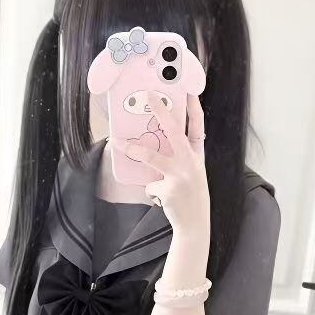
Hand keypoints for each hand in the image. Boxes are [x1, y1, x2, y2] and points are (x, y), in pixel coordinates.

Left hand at [112, 94, 208, 236]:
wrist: (195, 224)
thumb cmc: (190, 198)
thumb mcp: (190, 175)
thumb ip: (177, 160)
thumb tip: (148, 147)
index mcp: (197, 157)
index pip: (198, 127)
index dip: (194, 108)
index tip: (188, 90)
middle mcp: (191, 162)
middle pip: (175, 130)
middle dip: (162, 111)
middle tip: (150, 96)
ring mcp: (181, 175)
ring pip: (152, 157)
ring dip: (134, 150)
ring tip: (117, 143)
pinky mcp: (170, 189)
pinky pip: (150, 185)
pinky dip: (153, 192)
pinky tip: (162, 200)